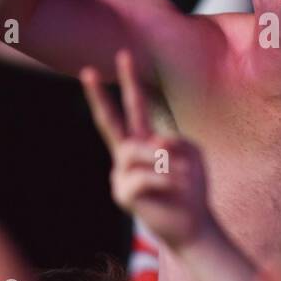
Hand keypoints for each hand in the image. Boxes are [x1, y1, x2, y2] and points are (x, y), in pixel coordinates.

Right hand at [80, 50, 212, 249]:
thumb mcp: (192, 154)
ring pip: (137, 152)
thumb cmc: (191, 189)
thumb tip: (152, 147)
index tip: (124, 54)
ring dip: (166, 162)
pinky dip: (166, 180)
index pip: (135, 107)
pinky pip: (145, 175)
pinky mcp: (122, 194)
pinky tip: (174, 190)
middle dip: (99, 95)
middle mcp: (128, 155)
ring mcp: (121, 174)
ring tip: (182, 177)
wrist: (191, 225)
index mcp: (145, 142)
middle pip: (110, 122)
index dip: (130, 82)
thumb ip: (174, 142)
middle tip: (89, 70)